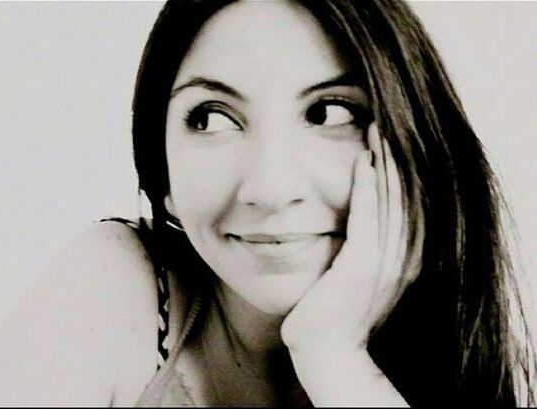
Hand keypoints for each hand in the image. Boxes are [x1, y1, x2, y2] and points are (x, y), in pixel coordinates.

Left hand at [281, 122, 423, 353]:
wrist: (322, 349)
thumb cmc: (332, 310)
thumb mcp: (357, 272)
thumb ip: (365, 243)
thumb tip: (359, 212)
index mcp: (404, 261)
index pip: (408, 206)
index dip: (402, 171)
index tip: (390, 140)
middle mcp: (403, 261)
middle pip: (405, 198)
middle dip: (397, 159)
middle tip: (386, 124)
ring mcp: (386, 265)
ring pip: (391, 202)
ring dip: (386, 164)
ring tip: (379, 131)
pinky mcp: (361, 269)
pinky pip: (368, 218)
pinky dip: (367, 187)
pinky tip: (363, 161)